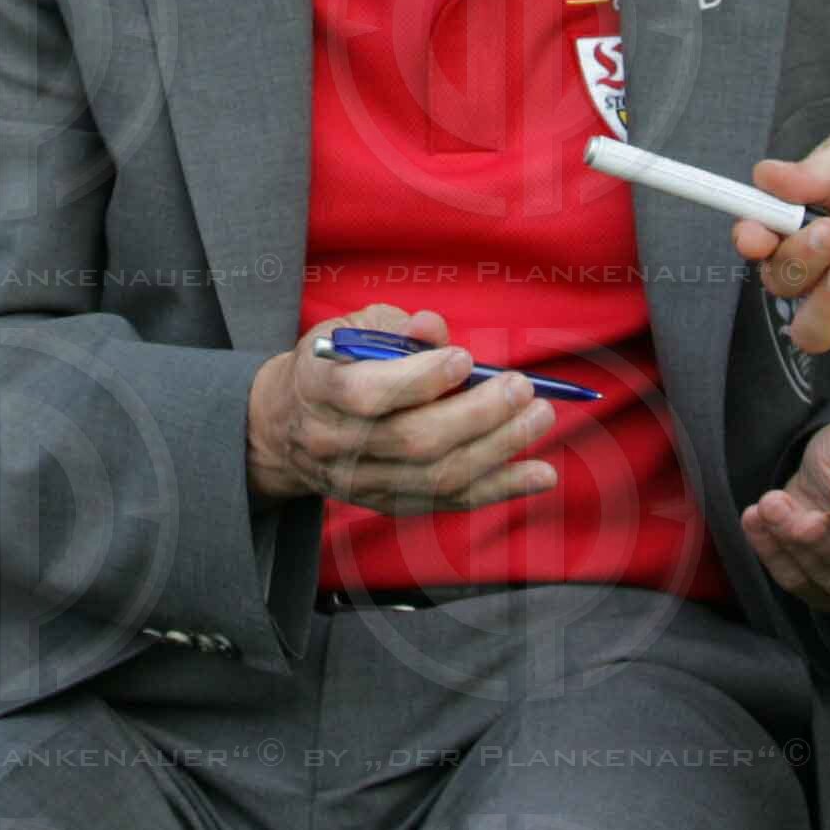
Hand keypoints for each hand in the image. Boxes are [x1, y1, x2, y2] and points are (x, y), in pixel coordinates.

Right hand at [245, 306, 560, 513]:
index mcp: (319, 389)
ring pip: (438, 476)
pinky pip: (450, 500)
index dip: (420, 380)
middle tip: (521, 388)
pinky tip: (541, 473)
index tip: (465, 359)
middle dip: (477, 415)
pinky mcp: (389, 503)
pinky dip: (501, 488)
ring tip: (539, 417)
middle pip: (413, 440)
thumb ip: (394, 327)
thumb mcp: (350, 330)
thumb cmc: (332, 364)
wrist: (288, 427)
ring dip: (499, 449)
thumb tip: (435, 329)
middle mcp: (337, 443)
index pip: (368, 395)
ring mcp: (363, 481)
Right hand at [746, 93, 829, 354]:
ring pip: (814, 328)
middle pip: (783, 287)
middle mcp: (825, 255)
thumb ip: (813, 173)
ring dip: (821, 307)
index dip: (750, 243)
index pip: (761, 241)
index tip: (754, 235)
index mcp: (802, 213)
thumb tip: (763, 176)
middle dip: (797, 266)